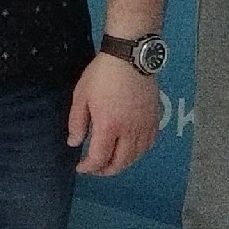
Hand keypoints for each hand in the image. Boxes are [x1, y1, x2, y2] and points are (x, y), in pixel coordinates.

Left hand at [68, 54, 160, 175]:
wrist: (130, 58)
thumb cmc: (101, 75)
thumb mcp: (81, 96)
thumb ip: (77, 123)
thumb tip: (74, 143)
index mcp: (108, 126)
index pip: (100, 158)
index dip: (89, 167)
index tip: (80, 167)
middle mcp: (129, 131)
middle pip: (120, 163)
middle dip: (105, 170)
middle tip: (94, 168)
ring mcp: (145, 126)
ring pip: (136, 156)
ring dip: (122, 164)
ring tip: (110, 162)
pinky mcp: (155, 120)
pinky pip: (148, 145)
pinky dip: (138, 153)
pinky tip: (129, 150)